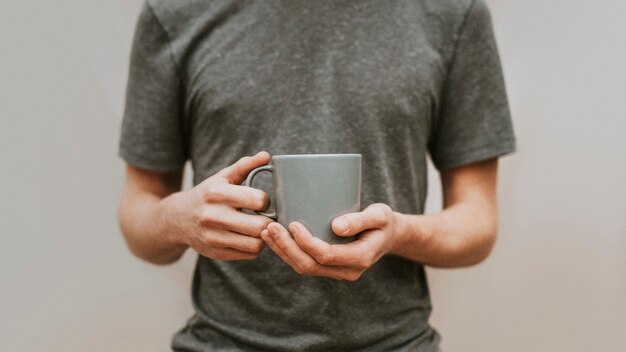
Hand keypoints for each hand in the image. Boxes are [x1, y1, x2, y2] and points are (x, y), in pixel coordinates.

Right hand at [164, 151, 272, 259]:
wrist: (178, 219)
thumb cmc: (207, 195)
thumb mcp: (222, 177)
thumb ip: (244, 165)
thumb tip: (266, 155)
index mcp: (217, 193)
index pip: (258, 200)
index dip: (266, 201)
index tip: (262, 201)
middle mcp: (213, 216)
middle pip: (260, 226)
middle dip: (269, 221)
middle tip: (266, 217)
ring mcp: (213, 237)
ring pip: (256, 244)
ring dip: (263, 236)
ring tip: (259, 227)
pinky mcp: (216, 253)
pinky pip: (249, 254)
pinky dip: (254, 246)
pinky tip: (249, 236)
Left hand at [261, 203, 399, 280]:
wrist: (388, 235)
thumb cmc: (383, 221)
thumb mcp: (379, 215)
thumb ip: (360, 220)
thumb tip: (336, 226)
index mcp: (360, 258)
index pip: (326, 255)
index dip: (306, 242)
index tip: (292, 223)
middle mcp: (347, 271)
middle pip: (310, 265)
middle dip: (287, 247)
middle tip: (270, 227)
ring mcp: (337, 272)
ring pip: (304, 267)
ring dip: (283, 251)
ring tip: (266, 232)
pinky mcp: (328, 267)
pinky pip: (305, 264)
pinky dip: (287, 252)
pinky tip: (275, 238)